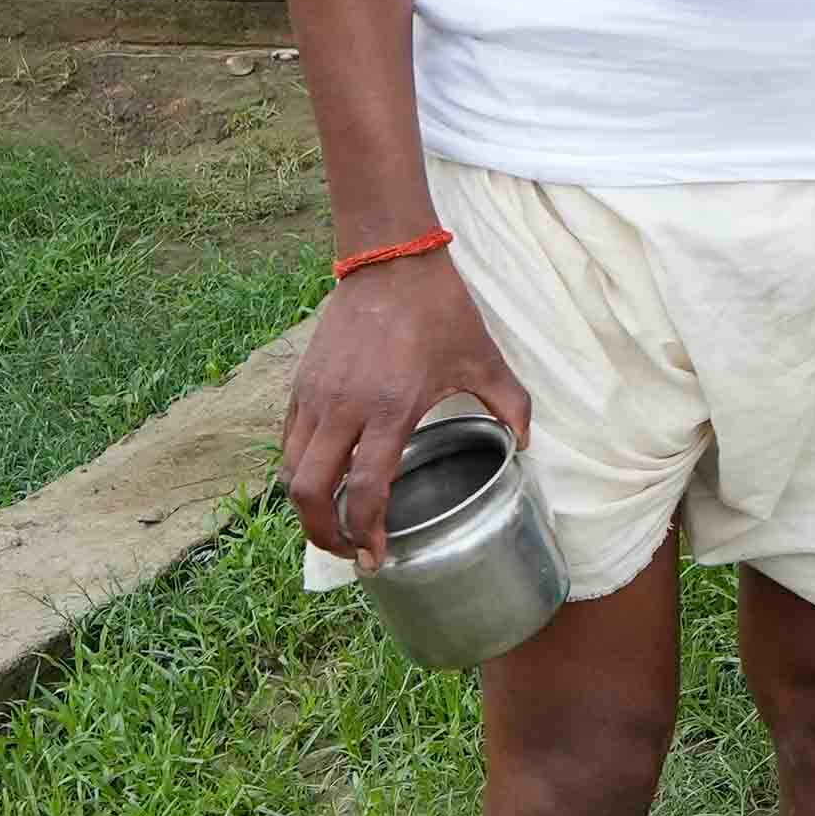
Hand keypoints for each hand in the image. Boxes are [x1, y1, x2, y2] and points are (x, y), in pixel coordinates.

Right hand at [281, 248, 524, 559]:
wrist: (391, 260)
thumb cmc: (439, 311)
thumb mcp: (484, 358)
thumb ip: (511, 404)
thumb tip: (526, 443)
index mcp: (391, 407)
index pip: (366, 487)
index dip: (367, 531)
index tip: (378, 555)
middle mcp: (344, 407)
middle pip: (310, 491)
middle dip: (324, 534)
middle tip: (350, 551)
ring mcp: (316, 396)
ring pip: (290, 471)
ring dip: (307, 507)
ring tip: (334, 523)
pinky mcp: (300, 384)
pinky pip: (288, 441)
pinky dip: (298, 470)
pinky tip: (324, 479)